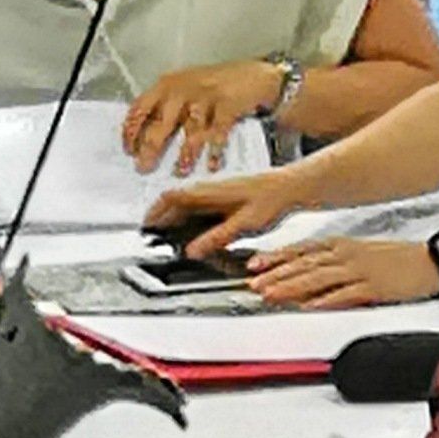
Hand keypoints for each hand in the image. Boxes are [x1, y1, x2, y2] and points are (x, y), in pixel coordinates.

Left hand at [124, 60, 282, 175]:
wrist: (255, 74)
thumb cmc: (216, 85)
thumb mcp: (184, 88)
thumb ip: (166, 108)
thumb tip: (144, 137)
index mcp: (167, 85)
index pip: (140, 108)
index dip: (131, 131)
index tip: (128, 151)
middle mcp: (182, 90)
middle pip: (161, 123)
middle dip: (150, 149)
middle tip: (144, 168)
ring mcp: (206, 97)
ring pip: (190, 129)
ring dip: (185, 153)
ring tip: (180, 171)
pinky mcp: (228, 105)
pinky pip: (218, 131)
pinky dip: (214, 150)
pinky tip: (211, 164)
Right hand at [144, 167, 304, 253]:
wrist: (292, 187)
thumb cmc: (271, 199)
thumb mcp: (243, 224)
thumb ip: (215, 238)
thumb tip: (192, 251)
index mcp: (207, 191)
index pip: (170, 197)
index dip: (154, 212)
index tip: (146, 226)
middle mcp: (209, 188)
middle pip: (175, 201)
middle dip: (162, 218)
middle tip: (154, 237)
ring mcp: (217, 191)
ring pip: (187, 204)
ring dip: (176, 218)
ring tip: (170, 237)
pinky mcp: (225, 196)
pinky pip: (199, 206)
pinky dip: (190, 218)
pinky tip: (196, 231)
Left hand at [246, 237, 438, 310]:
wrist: (430, 262)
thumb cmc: (396, 260)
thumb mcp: (360, 253)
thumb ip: (332, 262)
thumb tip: (306, 274)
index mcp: (341, 245)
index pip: (301, 250)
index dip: (275, 257)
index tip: (254, 265)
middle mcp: (346, 255)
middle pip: (304, 265)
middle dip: (275, 275)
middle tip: (253, 284)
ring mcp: (359, 270)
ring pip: (318, 278)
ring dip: (292, 287)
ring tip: (271, 295)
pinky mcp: (374, 287)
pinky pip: (345, 294)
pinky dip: (325, 300)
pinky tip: (310, 306)